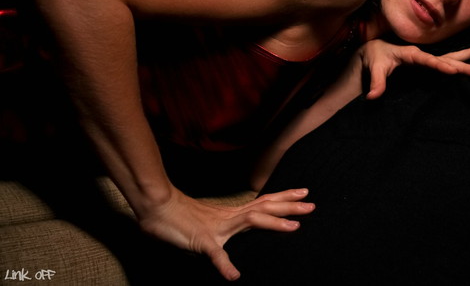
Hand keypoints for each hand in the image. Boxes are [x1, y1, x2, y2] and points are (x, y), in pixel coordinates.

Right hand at [137, 186, 313, 280]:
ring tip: (294, 227)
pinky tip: (233, 276)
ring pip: (251, 221)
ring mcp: (218, 228)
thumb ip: (227, 230)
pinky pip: (215, 255)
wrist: (157, 208)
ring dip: (273, 223)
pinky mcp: (202, 241)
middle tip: (312, 204)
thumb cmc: (181, 216)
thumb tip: (240, 233)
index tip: (304, 194)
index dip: (284, 198)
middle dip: (290, 205)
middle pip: (265, 206)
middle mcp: (230, 217)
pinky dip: (225, 265)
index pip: (264, 203)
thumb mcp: (210, 224)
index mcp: (232, 214)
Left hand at [359, 40, 469, 98]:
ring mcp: (427, 59)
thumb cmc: (376, 58)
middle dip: (464, 61)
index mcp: (411, 54)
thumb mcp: (375, 69)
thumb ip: (376, 82)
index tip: (452, 71)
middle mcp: (423, 54)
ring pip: (450, 57)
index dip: (439, 65)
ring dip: (468, 55)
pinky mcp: (428, 65)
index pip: (427, 60)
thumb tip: (372, 97)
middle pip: (446, 57)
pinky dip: (460, 62)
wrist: (375, 51)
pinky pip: (446, 62)